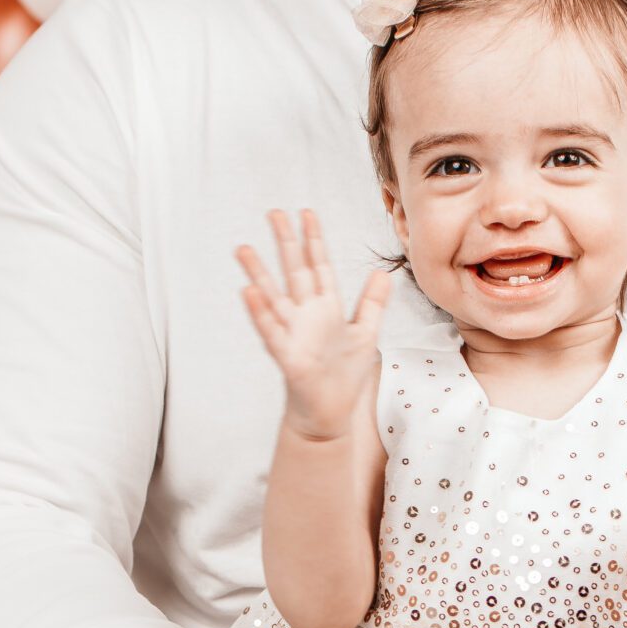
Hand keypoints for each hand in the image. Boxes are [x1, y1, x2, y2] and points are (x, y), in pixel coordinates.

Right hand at [236, 209, 388, 439]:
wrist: (331, 414)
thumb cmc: (343, 376)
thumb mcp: (366, 334)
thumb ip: (372, 303)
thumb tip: (382, 272)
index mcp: (326, 308)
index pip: (318, 266)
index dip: (313, 240)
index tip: (307, 214)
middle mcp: (306, 316)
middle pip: (294, 272)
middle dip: (285, 243)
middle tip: (273, 213)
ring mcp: (293, 334)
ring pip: (273, 297)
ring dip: (258, 273)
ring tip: (244, 248)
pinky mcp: (287, 357)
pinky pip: (271, 331)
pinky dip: (260, 312)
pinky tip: (249, 292)